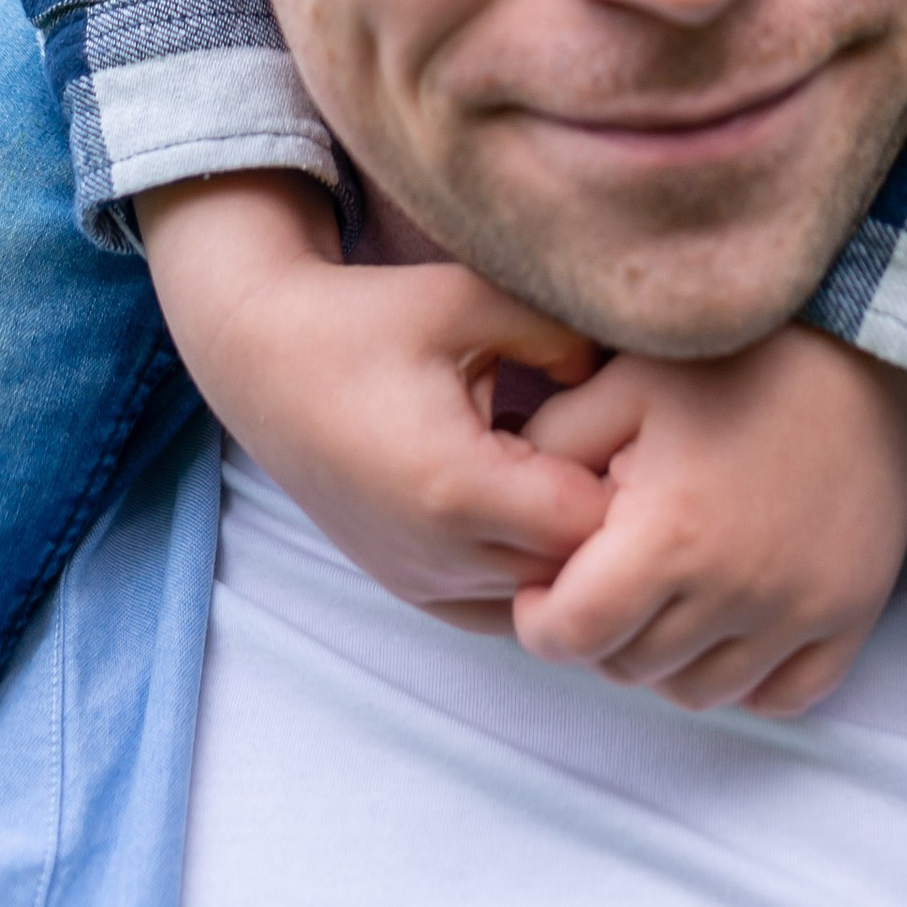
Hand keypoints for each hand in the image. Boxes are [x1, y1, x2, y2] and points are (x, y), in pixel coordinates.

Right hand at [137, 173, 609, 613]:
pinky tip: (539, 503)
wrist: (264, 363)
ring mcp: (419, 583)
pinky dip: (530, 571)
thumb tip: (621, 372)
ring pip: (537, 601)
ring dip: (570, 551)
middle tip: (633, 450)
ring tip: (585, 471)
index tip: (642, 428)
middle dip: (612, 523)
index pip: (589, 526)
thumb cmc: (366, 321)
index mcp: (457, 488)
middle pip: (571, 576)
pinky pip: (498, 609)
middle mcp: (437, 556)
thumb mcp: (467, 297)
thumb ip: (558, 330)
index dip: (629, 481)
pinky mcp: (409, 586)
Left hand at [511, 326, 906, 716]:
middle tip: (606, 573)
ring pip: (697, 693)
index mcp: (670, 534)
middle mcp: (736, 591)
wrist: (869, 346)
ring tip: (665, 593)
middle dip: (599, 631)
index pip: (570, 636)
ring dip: (664, 659)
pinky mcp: (850, 617)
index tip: (545, 580)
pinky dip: (744, 676)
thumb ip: (554, 443)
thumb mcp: (629, 380)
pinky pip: (779, 696)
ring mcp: (799, 612)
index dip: (539, 616)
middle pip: (627, 668)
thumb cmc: (740, 357)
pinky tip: (728, 619)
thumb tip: (506, 500)